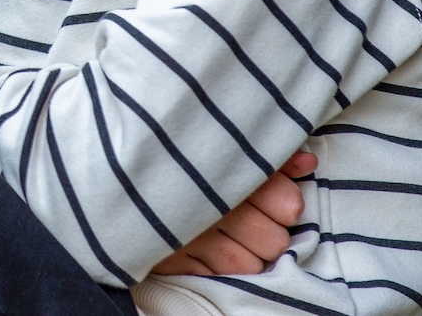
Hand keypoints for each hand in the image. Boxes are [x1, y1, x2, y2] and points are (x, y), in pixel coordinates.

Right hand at [150, 151, 315, 276]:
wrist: (114, 163)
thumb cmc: (181, 152)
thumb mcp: (227, 144)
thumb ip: (269, 155)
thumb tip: (307, 165)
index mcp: (228, 169)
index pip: (289, 205)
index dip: (283, 203)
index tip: (267, 195)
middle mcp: (212, 206)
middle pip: (274, 241)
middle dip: (265, 232)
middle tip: (245, 216)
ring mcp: (190, 235)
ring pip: (250, 265)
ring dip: (244, 254)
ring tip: (227, 235)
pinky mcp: (169, 258)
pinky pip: (214, 278)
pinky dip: (215, 268)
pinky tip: (206, 248)